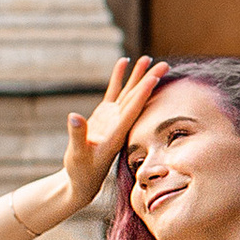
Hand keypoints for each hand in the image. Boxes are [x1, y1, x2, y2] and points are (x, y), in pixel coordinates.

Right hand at [61, 55, 169, 214]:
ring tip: (148, 58)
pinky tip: (124, 62)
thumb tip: (75, 117)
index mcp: (116, 134)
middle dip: (149, 81)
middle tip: (165, 64)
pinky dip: (119, 78)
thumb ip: (78, 136)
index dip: (144, 93)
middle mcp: (119, 124)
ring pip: (128, 93)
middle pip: (137, 98)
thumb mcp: (77, 156)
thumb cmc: (80, 172)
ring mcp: (113, 119)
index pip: (133, 110)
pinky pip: (114, 92)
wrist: (83, 181)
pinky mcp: (104, 116)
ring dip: (138, 76)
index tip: (155, 78)